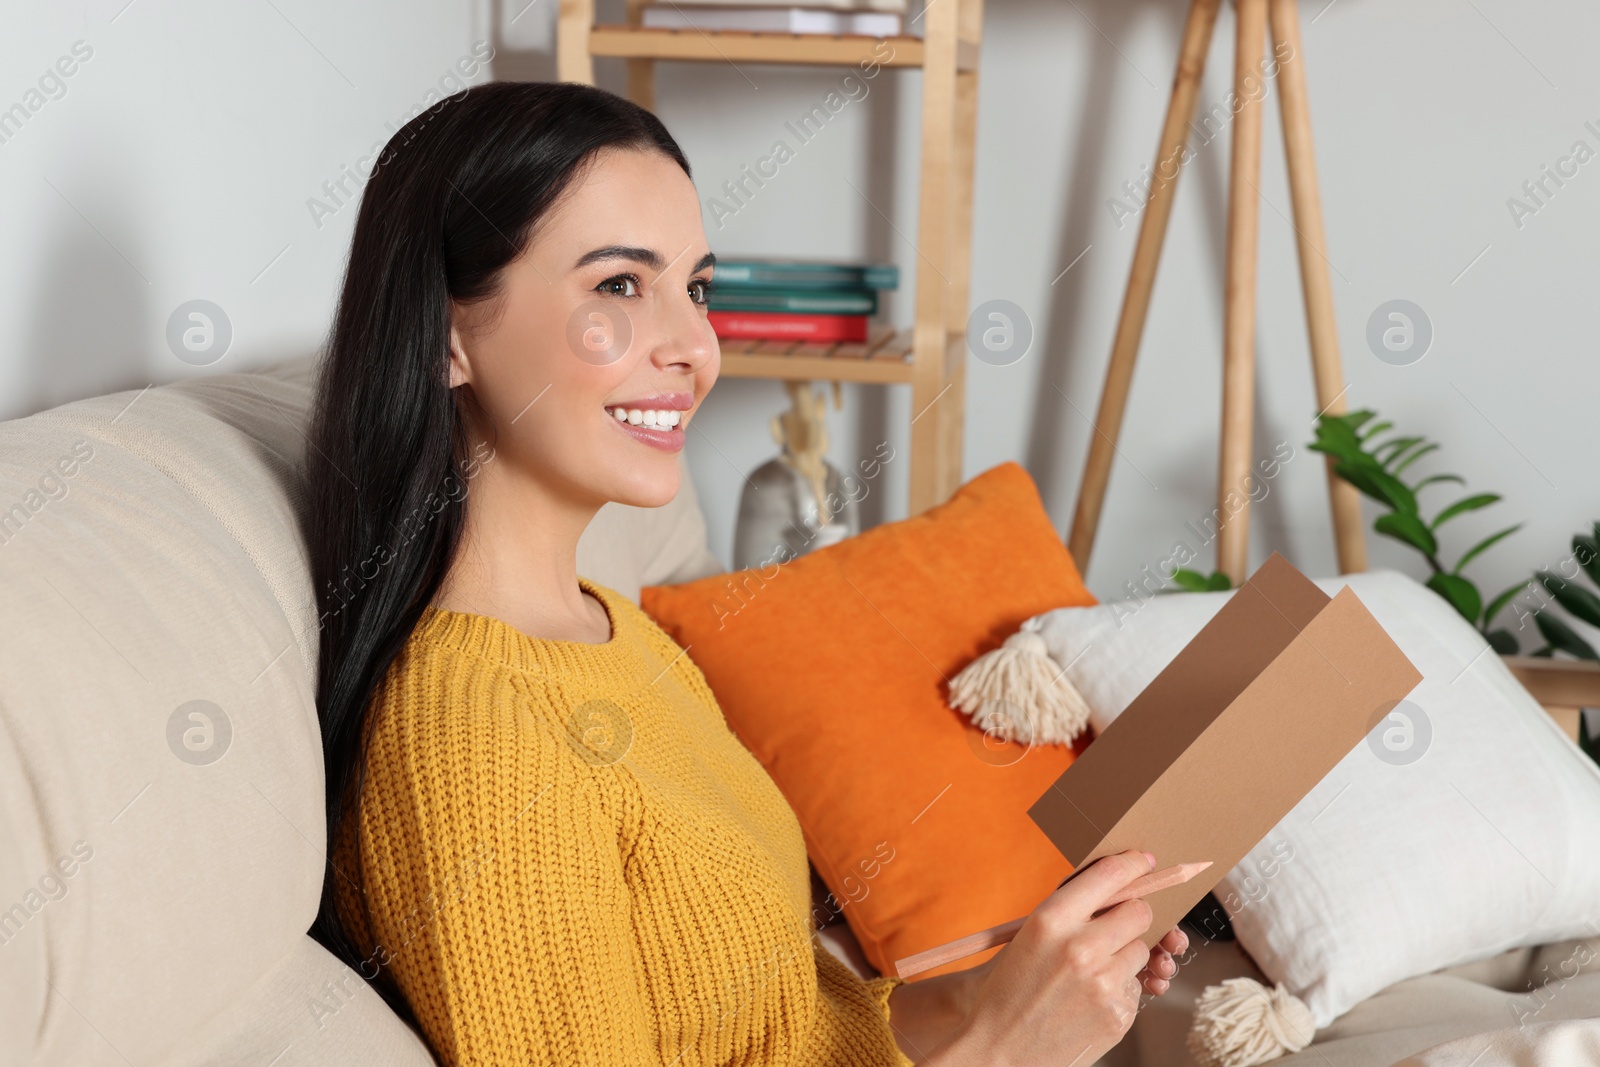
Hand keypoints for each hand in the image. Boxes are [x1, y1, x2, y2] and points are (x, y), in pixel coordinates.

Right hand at [923, 850, 1189, 1066]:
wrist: (998, 1051)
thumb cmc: (1008, 989)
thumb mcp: (1027, 937)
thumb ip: (1068, 910)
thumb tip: (1113, 884)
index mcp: (1052, 919)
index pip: (1111, 875)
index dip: (1133, 865)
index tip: (1144, 862)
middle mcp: (1081, 947)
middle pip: (1139, 912)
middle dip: (1130, 916)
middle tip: (1112, 927)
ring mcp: (1104, 984)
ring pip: (1141, 951)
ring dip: (1123, 956)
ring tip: (1089, 973)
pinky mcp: (1118, 1015)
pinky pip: (1135, 986)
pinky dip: (1120, 989)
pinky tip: (1089, 1000)